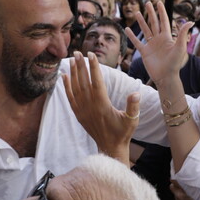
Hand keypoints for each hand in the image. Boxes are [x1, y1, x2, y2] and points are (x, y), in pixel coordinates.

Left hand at [63, 51, 139, 165]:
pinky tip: (64, 76)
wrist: (110, 147)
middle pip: (83, 82)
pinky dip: (66, 86)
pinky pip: (70, 97)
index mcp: (102, 105)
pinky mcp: (78, 114)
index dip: (94, 68)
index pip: (97, 82)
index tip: (91, 55)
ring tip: (72, 59)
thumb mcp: (132, 120)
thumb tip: (135, 93)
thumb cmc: (123, 132)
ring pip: (75, 88)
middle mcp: (90, 106)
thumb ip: (133, 106)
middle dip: (81, 66)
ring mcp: (83, 110)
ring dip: (73, 72)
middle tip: (78, 52)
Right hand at [126, 1, 192, 85]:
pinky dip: (132, 36)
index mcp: (167, 37)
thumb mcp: (180, 47)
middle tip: (148, 3)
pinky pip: (137, 42)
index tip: (158, 2)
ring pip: (145, 30)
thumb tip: (190, 21)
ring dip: (142, 22)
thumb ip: (183, 34)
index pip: (164, 21)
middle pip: (154, 23)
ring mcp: (151, 45)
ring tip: (137, 12)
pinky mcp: (144, 52)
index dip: (161, 11)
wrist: (166, 77)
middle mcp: (159, 39)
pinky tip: (127, 29)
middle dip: (151, 13)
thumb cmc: (175, 63)